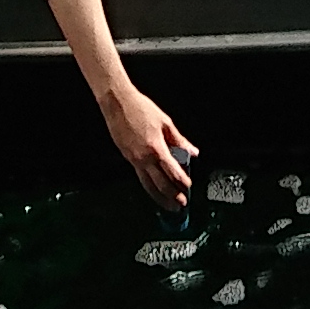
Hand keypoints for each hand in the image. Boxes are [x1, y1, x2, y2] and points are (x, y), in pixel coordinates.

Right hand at [97, 77, 197, 208]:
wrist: (117, 103)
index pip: (172, 172)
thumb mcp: (165, 122)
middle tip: (181, 203)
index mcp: (156, 148)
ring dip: (159, 197)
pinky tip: (154, 190)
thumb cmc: (140, 108)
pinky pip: (140, 177)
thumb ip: (179, 140)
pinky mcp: (127, 158)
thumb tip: (192, 152)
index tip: (189, 187)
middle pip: (160, 184)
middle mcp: (144, 158)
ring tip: (168, 205)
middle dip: (172, 196)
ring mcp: (133, 159)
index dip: (182, 182)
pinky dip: (149, 187)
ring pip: (148, 185)